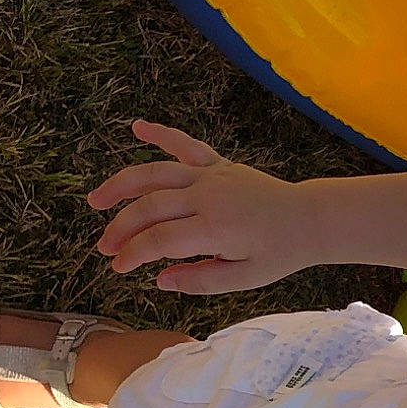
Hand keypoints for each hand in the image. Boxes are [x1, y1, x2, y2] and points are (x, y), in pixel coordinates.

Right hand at [89, 120, 313, 293]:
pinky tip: (137, 127)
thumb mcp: (244, 279)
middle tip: (104, 248)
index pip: (160, 240)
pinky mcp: (218, 164)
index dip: (133, 254)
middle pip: (150, 207)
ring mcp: (212, 176)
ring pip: (156, 173)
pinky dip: (162, 134)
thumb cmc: (279, 252)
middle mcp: (208, 196)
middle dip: (121, 227)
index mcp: (215, 227)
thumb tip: (159, 280)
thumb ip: (201, 280)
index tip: (118, 268)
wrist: (310, 220)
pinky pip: (186, 145)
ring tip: (96, 200)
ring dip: (122, 184)